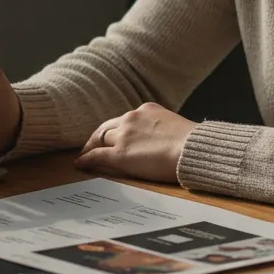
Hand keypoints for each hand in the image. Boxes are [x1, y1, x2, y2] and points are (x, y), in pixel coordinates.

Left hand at [75, 102, 195, 182]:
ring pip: (99, 139)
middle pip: (107, 127)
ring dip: (90, 147)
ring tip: (85, 155)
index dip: (115, 129)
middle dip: (98, 136)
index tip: (111, 135)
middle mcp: (131, 118)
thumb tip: (161, 138)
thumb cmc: (192, 143)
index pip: (124, 119)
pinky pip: (96, 155)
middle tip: (91, 145)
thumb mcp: (174, 125)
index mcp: (146, 110)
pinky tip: (81, 163)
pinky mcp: (120, 154)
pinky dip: (86, 159)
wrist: (193, 149)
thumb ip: (161, 128)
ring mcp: (124, 135)